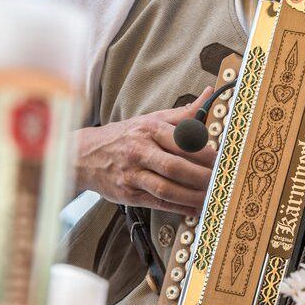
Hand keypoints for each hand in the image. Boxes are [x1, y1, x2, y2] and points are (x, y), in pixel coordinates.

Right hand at [74, 87, 217, 215]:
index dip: (204, 153)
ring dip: (193, 196)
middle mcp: (140, 152)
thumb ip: (182, 114)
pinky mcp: (128, 194)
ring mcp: (133, 175)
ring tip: (212, 197)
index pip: (181, 141)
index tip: (221, 159)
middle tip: (220, 181)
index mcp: (149, 130)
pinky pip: (159, 203)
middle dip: (202, 176)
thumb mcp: (150, 119)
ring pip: (167, 189)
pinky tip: (196, 210)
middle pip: (176, 167)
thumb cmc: (124, 136)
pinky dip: (180, 208)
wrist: (83, 154)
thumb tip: (208, 94)